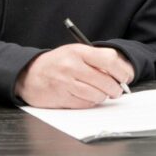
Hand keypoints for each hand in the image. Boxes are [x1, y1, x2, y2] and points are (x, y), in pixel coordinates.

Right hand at [14, 44, 134, 108]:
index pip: (109, 60)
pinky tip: (88, 96)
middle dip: (116, 89)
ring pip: (97, 95)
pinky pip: (86, 104)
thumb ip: (98, 59)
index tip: (126, 77)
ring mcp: (66, 83)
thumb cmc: (58, 63)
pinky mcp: (61, 97)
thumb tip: (122, 73)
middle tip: (117, 90)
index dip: (122, 71)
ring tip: (102, 93)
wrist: (29, 74)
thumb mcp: (76, 52)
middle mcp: (72, 66)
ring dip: (103, 96)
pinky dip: (91, 102)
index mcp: (79, 51)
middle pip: (106, 81)